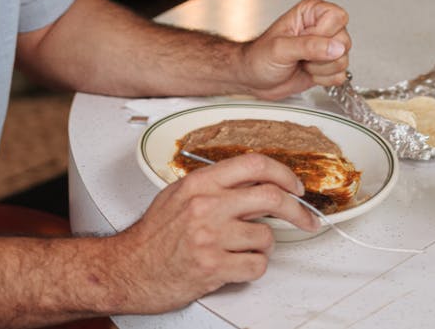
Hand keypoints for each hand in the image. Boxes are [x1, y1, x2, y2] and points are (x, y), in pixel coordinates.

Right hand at [112, 154, 317, 312]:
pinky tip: (235, 264)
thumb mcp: (179, 196)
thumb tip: (256, 183)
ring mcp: (210, 237)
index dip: (284, 173)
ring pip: (266, 237)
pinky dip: (253, 267)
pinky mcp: (213, 266)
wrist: (127, 270)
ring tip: (241, 248)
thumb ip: (215, 186)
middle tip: (306, 218)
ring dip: (263, 246)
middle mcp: (206, 206)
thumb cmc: (153, 237)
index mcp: (200, 184)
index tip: (296, 186)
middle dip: (298, 210)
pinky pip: (256, 265)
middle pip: (272, 197)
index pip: (254, 164)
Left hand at [238, 0, 350, 99]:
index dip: (323, 33)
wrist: (254, 78)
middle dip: (321, 55)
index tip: (305, 40)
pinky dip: (323, 79)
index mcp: (311, 12)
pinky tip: (308, 72)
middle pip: (344, 41)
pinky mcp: (328, 66)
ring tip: (302, 63)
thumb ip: (309, 46)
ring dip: (320, 69)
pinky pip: (340, 75)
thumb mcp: (280, 48)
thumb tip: (336, 47)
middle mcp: (322, 27)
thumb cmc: (259, 57)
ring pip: (343, 60)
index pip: (337, 17)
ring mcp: (326, 48)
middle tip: (301, 55)